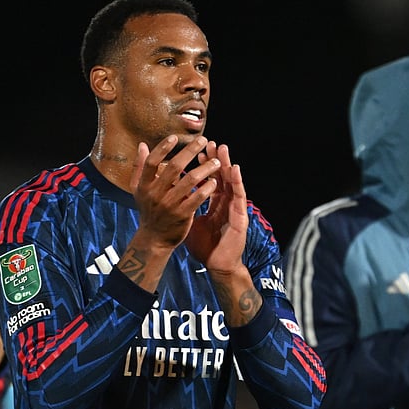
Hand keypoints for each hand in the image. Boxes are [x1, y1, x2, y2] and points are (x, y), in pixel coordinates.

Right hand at [130, 135, 221, 251]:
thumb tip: (142, 145)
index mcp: (144, 185)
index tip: (175, 137)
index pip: (152, 162)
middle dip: (190, 151)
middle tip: (203, 140)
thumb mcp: (139, 189)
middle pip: (174, 167)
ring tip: (215, 162)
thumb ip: (140, 167)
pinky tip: (215, 181)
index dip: (162, 148)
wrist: (154, 238)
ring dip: (204, 168)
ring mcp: (169, 204)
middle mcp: (155, 193)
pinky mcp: (182, 215)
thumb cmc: (149, 210)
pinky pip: (197, 197)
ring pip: (190, 180)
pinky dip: (207, 188)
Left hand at [185, 141, 247, 274]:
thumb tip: (168, 197)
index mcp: (214, 204)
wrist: (217, 265)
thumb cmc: (205, 246)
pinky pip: (238, 196)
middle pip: (220, 177)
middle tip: (210, 143)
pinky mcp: (240, 216)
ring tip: (223, 149)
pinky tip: (235, 169)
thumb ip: (183, 207)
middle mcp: (224, 203)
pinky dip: (237, 182)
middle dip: (215, 160)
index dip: (203, 166)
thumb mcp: (190, 222)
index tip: (196, 152)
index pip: (209, 181)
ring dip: (227, 165)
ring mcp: (233, 209)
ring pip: (231, 182)